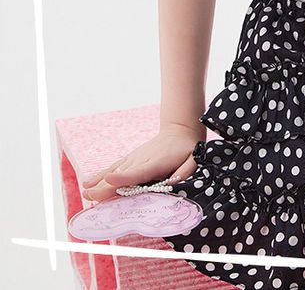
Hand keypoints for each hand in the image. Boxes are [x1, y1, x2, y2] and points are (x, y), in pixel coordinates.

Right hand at [80, 122, 202, 202]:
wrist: (179, 131)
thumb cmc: (187, 150)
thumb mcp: (193, 159)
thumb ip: (185, 172)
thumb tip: (173, 185)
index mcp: (156, 163)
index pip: (139, 172)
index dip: (124, 178)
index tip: (111, 180)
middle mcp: (141, 160)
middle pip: (121, 175)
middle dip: (106, 186)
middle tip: (90, 196)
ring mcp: (133, 159)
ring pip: (114, 172)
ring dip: (100, 184)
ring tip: (86, 193)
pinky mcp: (130, 160)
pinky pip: (113, 168)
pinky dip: (100, 176)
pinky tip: (88, 184)